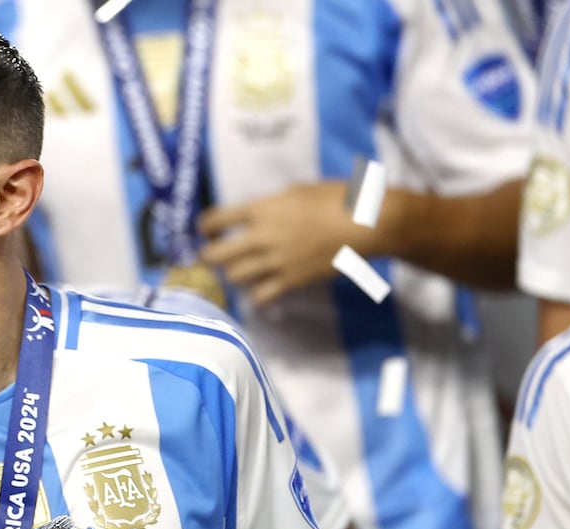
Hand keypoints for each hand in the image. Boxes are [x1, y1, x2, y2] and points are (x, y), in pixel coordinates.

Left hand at [199, 182, 377, 305]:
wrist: (366, 224)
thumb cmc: (336, 198)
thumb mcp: (295, 191)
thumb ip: (269, 205)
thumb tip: (252, 214)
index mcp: (262, 209)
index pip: (214, 220)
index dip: (204, 227)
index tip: (205, 230)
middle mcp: (262, 237)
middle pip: (214, 256)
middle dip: (207, 256)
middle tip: (213, 254)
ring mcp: (275, 262)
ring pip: (232, 277)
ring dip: (232, 274)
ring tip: (238, 270)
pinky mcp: (291, 282)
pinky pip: (259, 297)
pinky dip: (255, 295)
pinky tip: (259, 289)